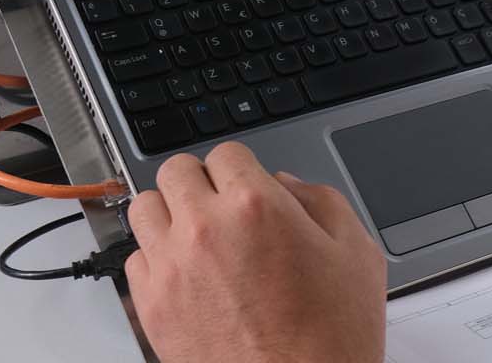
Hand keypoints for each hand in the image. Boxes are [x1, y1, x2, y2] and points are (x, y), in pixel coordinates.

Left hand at [124, 142, 385, 362]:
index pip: (225, 152)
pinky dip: (157, 259)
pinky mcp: (152, 308)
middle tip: (220, 205)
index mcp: (257, 205)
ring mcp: (172, 268)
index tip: (247, 186)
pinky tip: (187, 273)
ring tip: (196, 234)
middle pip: (175, 171)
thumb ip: (320, 201)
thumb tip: (287, 186)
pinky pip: (135, 260)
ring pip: (144, 208)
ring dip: (170, 213)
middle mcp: (206, 229)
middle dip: (200, 181)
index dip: (242, 168)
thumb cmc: (330, 339)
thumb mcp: (356, 252)